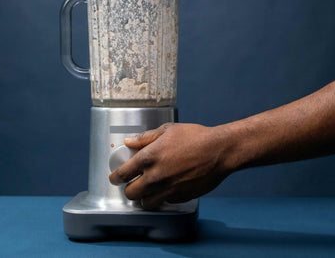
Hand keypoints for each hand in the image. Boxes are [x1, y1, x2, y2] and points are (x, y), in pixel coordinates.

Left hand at [109, 122, 233, 208]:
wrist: (219, 152)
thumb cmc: (195, 137)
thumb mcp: (168, 130)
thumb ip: (145, 138)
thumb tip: (129, 141)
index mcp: (148, 158)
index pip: (122, 174)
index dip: (115, 177)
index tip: (114, 178)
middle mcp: (155, 177)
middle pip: (130, 194)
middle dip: (129, 189)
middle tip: (132, 184)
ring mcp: (167, 190)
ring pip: (145, 203)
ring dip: (144, 198)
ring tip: (148, 190)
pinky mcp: (180, 197)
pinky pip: (164, 202)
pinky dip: (162, 198)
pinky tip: (167, 189)